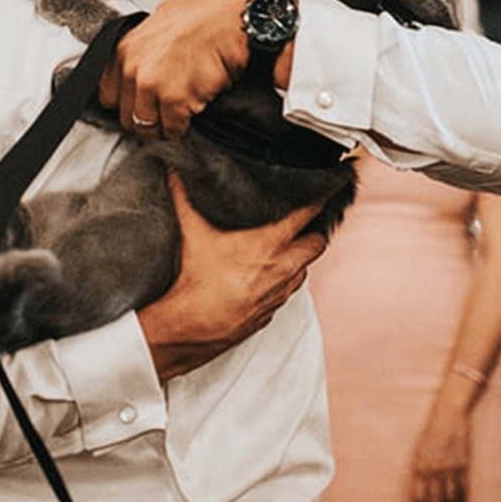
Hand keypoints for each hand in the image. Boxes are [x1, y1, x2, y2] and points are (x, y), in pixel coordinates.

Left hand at [101, 0, 256, 139]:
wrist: (232, 21)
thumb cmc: (205, 16)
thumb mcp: (163, 18)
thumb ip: (147, 41)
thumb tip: (148, 51)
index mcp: (125, 49)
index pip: (108, 95)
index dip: (125, 103)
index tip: (136, 105)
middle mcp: (133, 68)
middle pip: (126, 115)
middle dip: (143, 118)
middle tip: (159, 116)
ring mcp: (152, 86)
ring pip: (145, 126)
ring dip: (161, 127)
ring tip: (173, 121)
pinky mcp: (175, 100)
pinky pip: (172, 128)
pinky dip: (180, 128)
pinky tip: (189, 118)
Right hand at [137, 173, 327, 380]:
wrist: (189, 328)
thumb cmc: (194, 282)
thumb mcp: (190, 232)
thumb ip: (184, 197)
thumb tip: (175, 172)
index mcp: (271, 243)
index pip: (308, 214)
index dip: (319, 198)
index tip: (325, 188)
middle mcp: (283, 268)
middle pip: (318, 243)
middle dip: (314, 230)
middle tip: (305, 221)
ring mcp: (279, 293)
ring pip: (304, 270)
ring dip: (299, 258)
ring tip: (286, 247)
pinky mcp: (270, 313)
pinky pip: (286, 293)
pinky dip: (282, 282)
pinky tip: (266, 276)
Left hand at [409, 404, 472, 501]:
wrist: (448, 415)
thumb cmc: (431, 432)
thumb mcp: (419, 450)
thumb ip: (419, 469)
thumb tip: (420, 489)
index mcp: (418, 466)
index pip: (418, 497)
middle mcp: (433, 469)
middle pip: (434, 501)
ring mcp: (449, 468)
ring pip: (449, 498)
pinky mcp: (463, 465)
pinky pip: (463, 489)